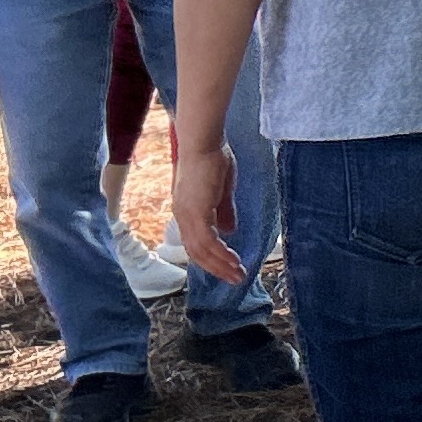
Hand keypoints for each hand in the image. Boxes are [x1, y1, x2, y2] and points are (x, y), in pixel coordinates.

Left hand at [171, 140, 242, 281]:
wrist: (203, 142)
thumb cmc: (213, 158)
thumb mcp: (221, 190)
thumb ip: (223, 211)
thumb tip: (228, 231)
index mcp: (187, 210)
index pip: (195, 242)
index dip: (211, 257)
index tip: (229, 267)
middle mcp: (182, 216)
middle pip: (196, 252)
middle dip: (217, 268)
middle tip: (236, 278)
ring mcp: (187, 215)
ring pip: (201, 251)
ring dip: (220, 265)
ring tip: (238, 274)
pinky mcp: (195, 212)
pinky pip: (207, 241)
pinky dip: (220, 254)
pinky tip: (234, 260)